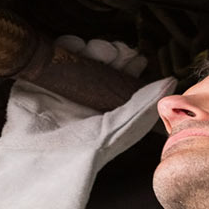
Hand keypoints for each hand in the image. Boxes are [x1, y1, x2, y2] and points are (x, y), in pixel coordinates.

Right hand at [0, 36, 175, 208]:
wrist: (43, 163)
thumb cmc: (85, 153)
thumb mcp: (121, 129)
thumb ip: (144, 104)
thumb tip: (171, 80)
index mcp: (105, 108)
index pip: (120, 76)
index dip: (128, 63)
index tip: (134, 57)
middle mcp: (83, 96)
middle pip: (100, 62)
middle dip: (110, 52)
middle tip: (116, 53)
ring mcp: (58, 87)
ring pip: (78, 55)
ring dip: (90, 46)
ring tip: (96, 50)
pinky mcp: (36, 82)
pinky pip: (52, 56)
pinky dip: (64, 45)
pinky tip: (74, 45)